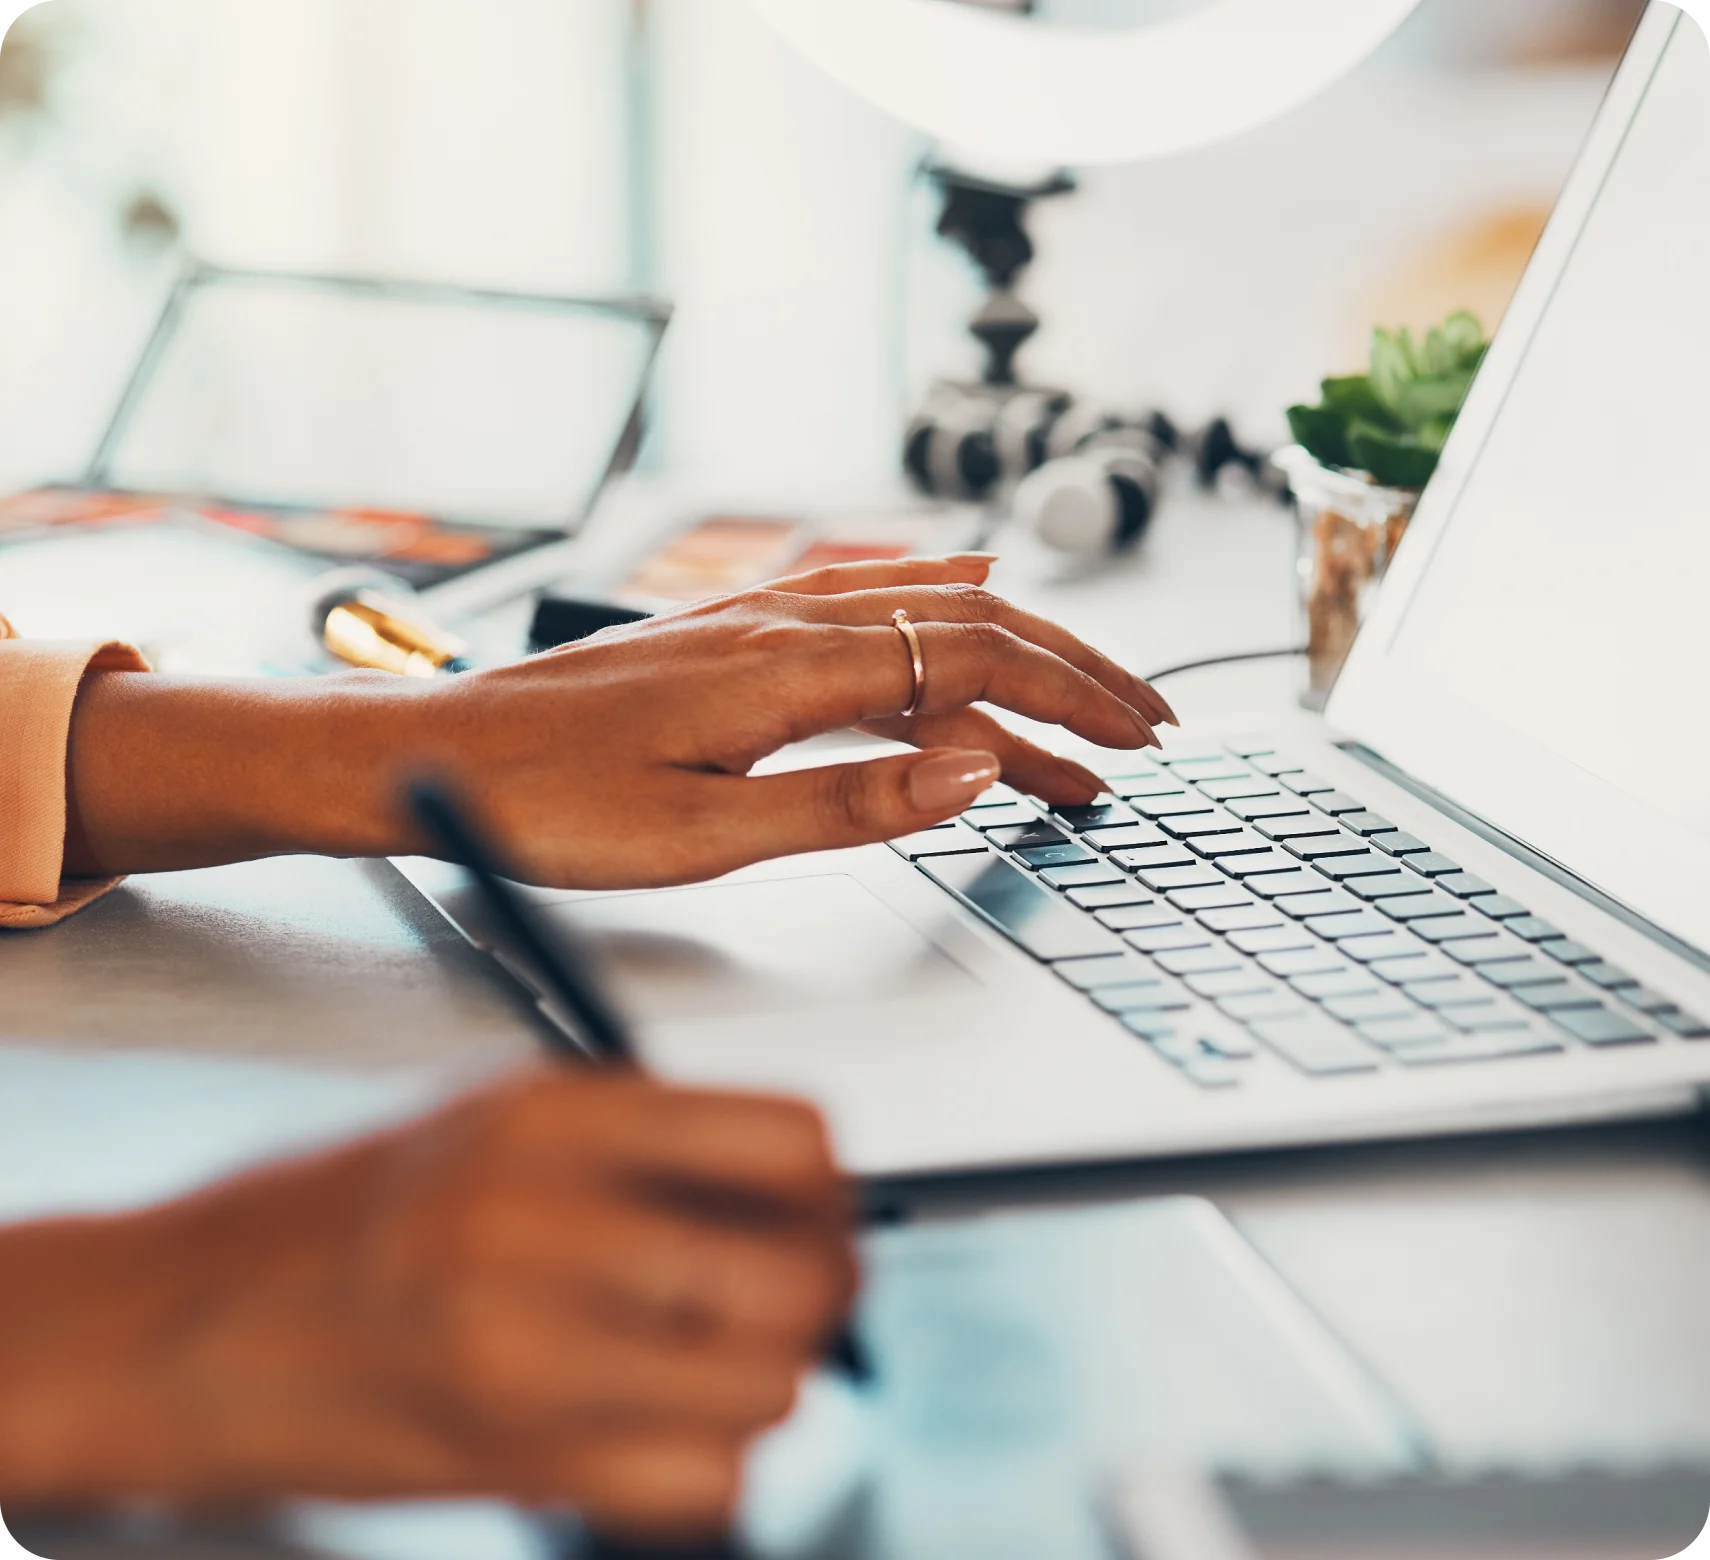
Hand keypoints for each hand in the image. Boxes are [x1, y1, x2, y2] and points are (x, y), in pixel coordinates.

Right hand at [0, 1072, 854, 1540]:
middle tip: (794, 1302)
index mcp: (560, 1113)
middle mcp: (547, 1222)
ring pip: (769, 1390)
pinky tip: (656, 1431)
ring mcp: (525, 1348)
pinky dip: (706, 1469)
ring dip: (766, 1387)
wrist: (184, 1321)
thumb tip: (807, 1193)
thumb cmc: (350, 1212)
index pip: (792, 1143)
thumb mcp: (501, 1120)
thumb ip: (648, 1146)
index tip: (818, 1212)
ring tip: (709, 1367)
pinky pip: (705, 1486)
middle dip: (823, 1297)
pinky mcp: (509, 1457)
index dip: (830, 1188)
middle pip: (801, 1278)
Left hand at [410, 554, 1174, 886]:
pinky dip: (931, 606)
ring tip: (1076, 701)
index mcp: (788, 673)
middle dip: (1068, 674)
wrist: (431, 754)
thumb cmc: (548, 803)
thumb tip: (971, 770)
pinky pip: (860, 602)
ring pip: (917, 618)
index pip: (969, 665)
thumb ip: (846, 803)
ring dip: (1011, 653)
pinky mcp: (727, 632)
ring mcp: (755, 620)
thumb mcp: (702, 835)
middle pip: (965, 628)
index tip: (1135, 738)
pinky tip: (958, 590)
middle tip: (1144, 724)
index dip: (1066, 698)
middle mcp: (782, 626)